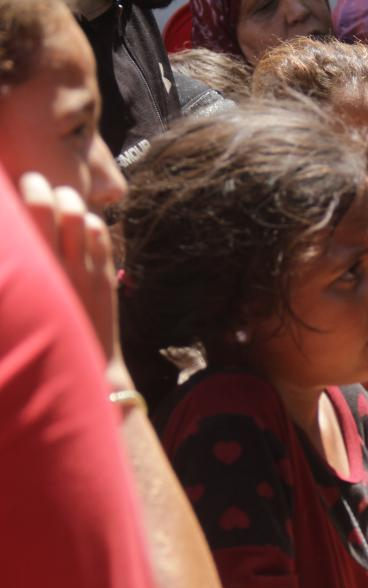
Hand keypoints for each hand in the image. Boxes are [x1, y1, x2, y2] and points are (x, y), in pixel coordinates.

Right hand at [19, 172, 118, 361]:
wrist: (81, 369)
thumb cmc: (38, 336)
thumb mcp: (17, 305)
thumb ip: (13, 270)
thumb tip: (12, 245)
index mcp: (30, 274)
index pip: (22, 223)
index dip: (17, 197)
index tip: (9, 189)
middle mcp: (53, 267)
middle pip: (47, 207)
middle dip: (37, 187)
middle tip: (33, 183)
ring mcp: (82, 270)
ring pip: (78, 214)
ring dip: (68, 201)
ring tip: (62, 200)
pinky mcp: (104, 276)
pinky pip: (100, 234)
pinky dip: (91, 222)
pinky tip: (82, 227)